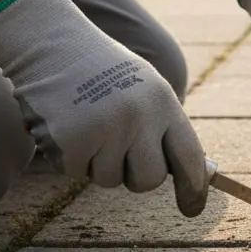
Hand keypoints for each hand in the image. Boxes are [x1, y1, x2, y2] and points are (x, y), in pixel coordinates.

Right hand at [0, 0, 208, 215]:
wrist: (51, 43)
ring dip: (97, 163)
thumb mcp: (146, 89)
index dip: (193, 189)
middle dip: (134, 176)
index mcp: (164, 103)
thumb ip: (166, 129)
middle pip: (149, 180)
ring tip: (88, 124)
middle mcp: (139, 117)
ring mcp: (105, 129)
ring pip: (110, 179)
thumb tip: (199, 175)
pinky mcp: (72, 140)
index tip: (192, 209)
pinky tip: (66, 125)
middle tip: (118, 151)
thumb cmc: (102, 70)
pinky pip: (76, 173)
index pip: (190, 157)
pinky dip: (69, 158)